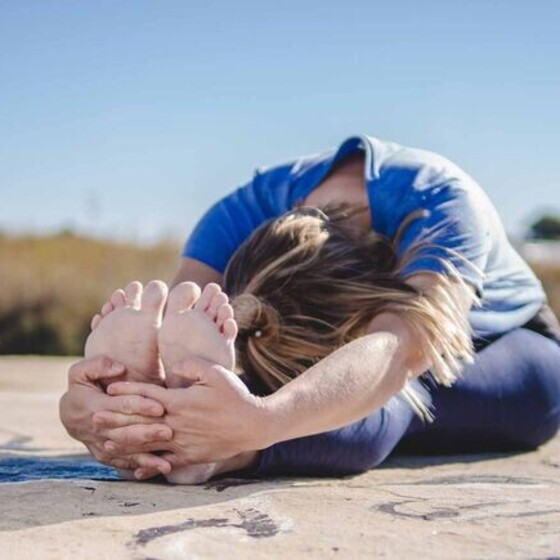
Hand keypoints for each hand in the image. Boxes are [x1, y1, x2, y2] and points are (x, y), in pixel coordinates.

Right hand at [59, 356, 172, 477]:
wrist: (68, 415)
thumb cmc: (81, 388)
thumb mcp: (80, 372)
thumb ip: (98, 365)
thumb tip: (119, 368)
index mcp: (96, 406)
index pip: (122, 406)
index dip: (141, 406)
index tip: (160, 407)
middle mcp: (100, 429)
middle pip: (128, 431)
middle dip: (149, 432)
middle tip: (170, 432)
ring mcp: (103, 445)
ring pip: (128, 451)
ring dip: (147, 457)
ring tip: (167, 463)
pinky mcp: (108, 456)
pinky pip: (125, 463)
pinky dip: (142, 468)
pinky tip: (159, 471)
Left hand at [103, 357, 269, 464]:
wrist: (253, 425)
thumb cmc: (235, 396)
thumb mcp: (217, 372)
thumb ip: (193, 365)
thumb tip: (175, 366)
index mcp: (181, 402)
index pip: (148, 395)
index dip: (127, 391)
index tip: (109, 388)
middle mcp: (177, 424)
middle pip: (141, 421)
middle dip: (116, 418)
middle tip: (93, 417)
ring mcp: (183, 443)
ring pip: (148, 443)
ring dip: (125, 442)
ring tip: (105, 442)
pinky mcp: (190, 457)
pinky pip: (164, 461)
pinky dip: (147, 463)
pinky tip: (135, 465)